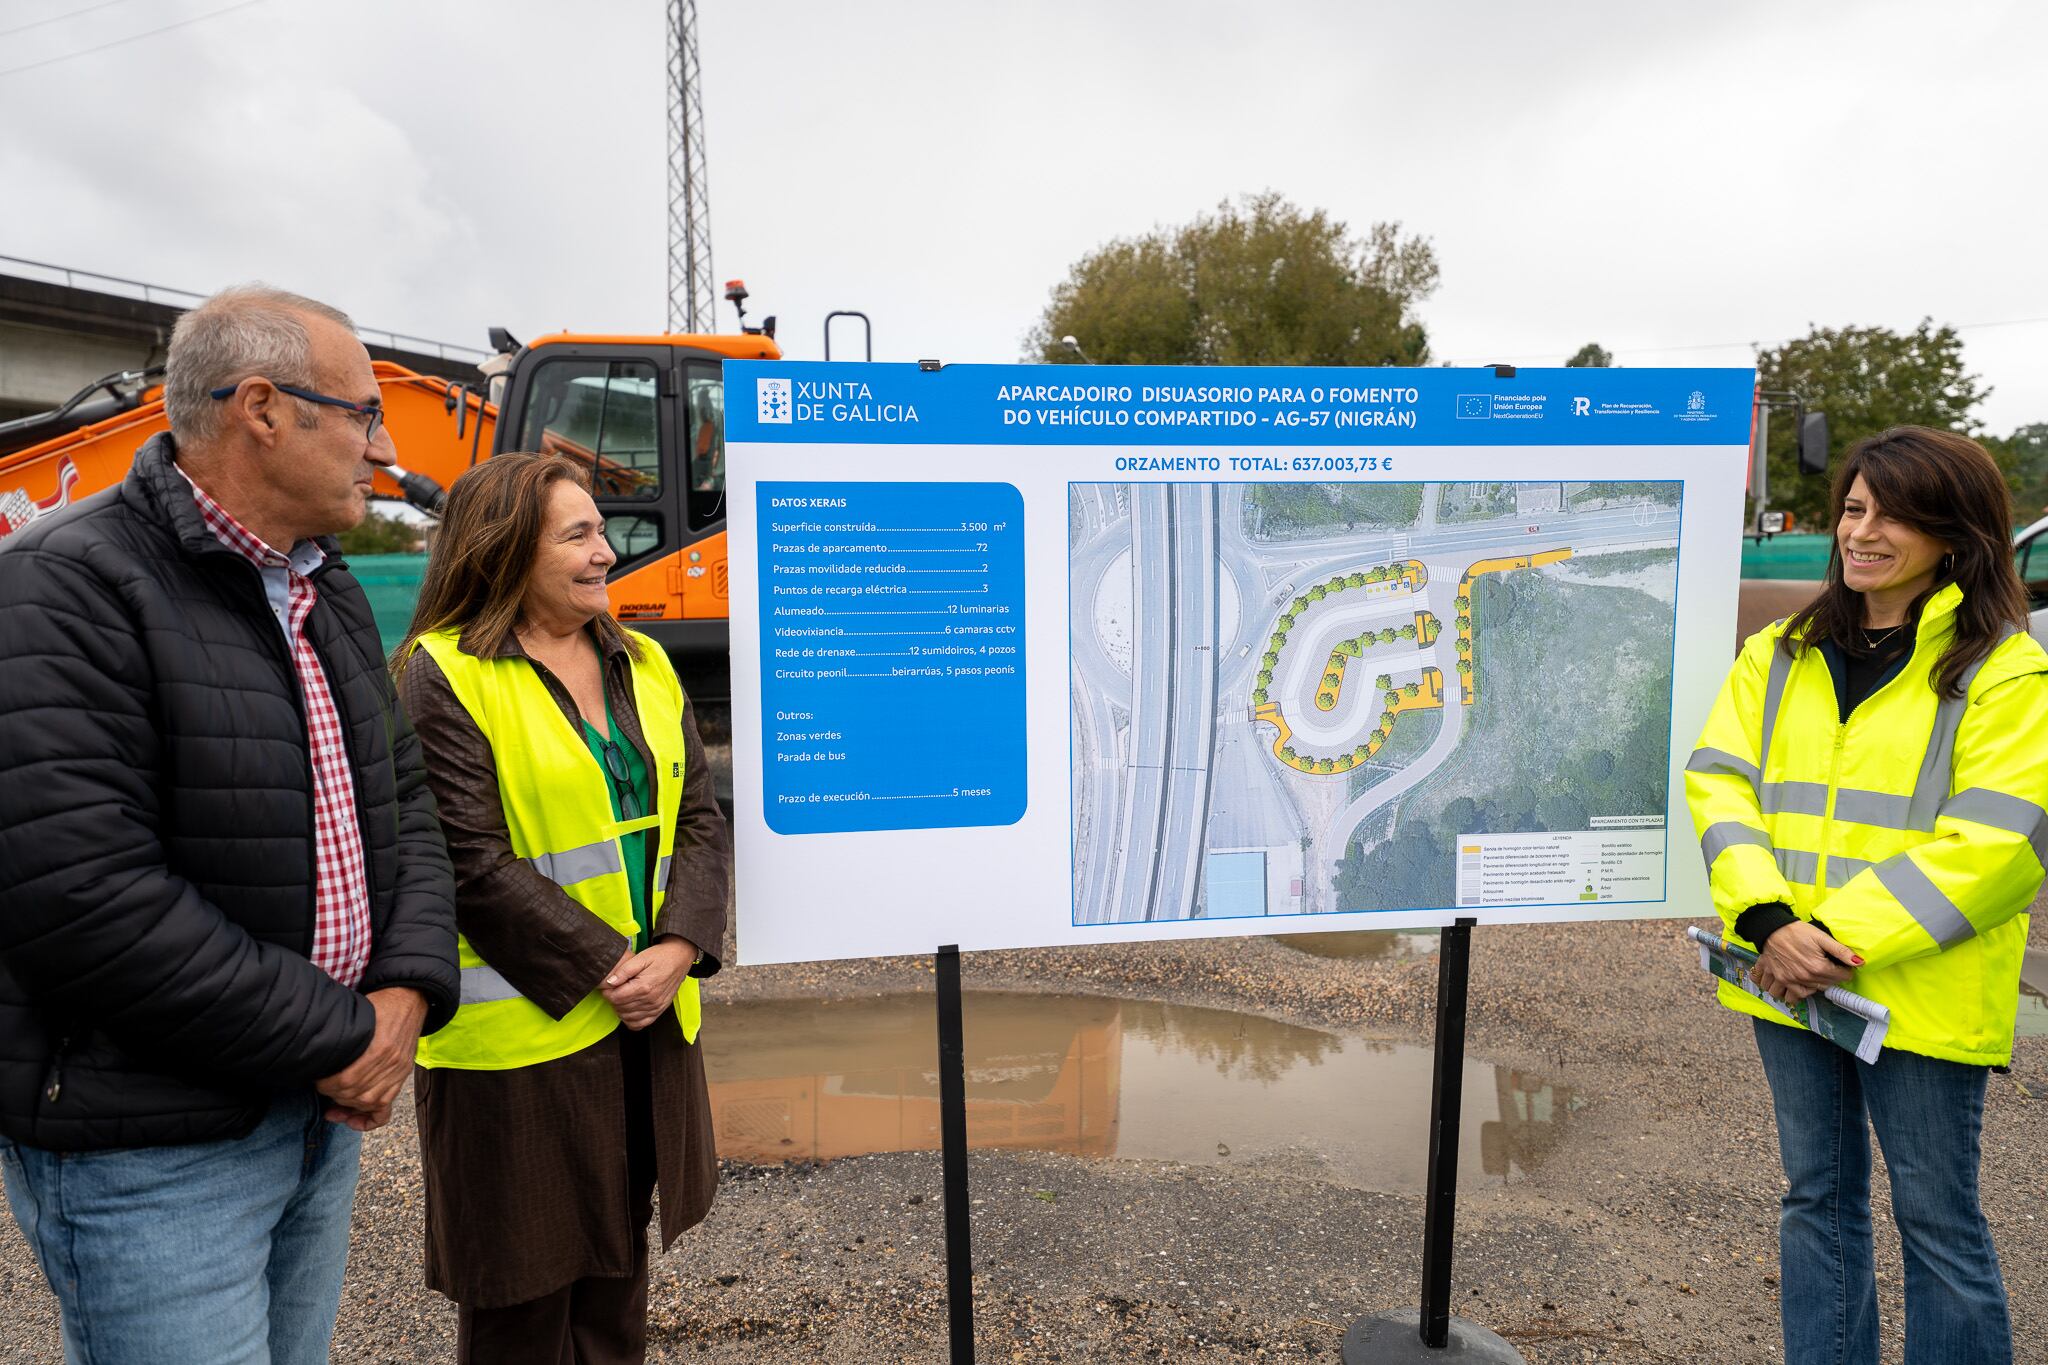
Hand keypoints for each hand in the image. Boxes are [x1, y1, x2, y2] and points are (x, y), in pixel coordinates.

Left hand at [316, 987, 428, 1130]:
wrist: (410, 998)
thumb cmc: (380, 1003)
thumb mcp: (358, 1013)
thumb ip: (343, 1038)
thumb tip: (318, 1058)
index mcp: (378, 1048)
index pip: (345, 1081)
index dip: (326, 1084)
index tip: (318, 1077)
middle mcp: (390, 1064)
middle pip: (354, 1095)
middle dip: (333, 1094)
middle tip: (323, 1086)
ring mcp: (397, 1073)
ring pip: (368, 1104)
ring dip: (347, 1106)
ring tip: (333, 1099)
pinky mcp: (401, 1078)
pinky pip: (385, 1111)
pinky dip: (368, 1121)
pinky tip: (352, 1120)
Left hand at [601, 938, 696, 1030]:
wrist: (680, 959)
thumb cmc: (661, 957)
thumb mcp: (640, 958)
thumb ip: (623, 971)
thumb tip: (609, 982)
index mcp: (644, 986)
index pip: (616, 998)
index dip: (608, 992)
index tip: (608, 986)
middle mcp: (651, 1000)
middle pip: (621, 1008)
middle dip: (613, 1000)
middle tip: (615, 990)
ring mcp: (656, 1007)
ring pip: (628, 1017)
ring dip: (620, 1009)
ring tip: (622, 997)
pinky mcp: (659, 1010)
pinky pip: (640, 1024)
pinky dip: (631, 1020)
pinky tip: (629, 1010)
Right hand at [1749, 921, 1860, 1003]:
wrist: (1771, 928)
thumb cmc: (1797, 931)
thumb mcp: (1821, 937)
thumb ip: (1841, 951)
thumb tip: (1859, 962)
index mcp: (1817, 967)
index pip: (1841, 978)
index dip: (1845, 971)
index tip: (1842, 966)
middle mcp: (1803, 978)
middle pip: (1825, 986)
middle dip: (1830, 979)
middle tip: (1827, 969)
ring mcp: (1787, 980)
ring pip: (1802, 995)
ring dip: (1808, 991)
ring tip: (1811, 980)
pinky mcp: (1776, 978)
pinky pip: (1783, 995)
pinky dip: (1788, 993)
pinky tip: (1793, 985)